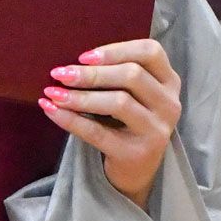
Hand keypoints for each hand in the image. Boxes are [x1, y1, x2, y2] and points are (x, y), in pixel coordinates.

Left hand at [37, 38, 181, 210]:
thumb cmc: (126, 121)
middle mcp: (169, 104)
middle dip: (91, 73)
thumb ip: (115, 73)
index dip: (116, 50)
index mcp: (169, 81)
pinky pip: (98, 132)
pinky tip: (51, 110)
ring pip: (118, 102)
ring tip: (53, 93)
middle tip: (60, 74)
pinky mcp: (137, 153)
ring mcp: (157, 130)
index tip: (83, 56)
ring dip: (80, 96)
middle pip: (132, 75)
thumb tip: (70, 62)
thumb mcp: (133, 93)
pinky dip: (70, 119)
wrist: (134, 170)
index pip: (151, 52)